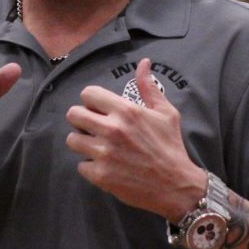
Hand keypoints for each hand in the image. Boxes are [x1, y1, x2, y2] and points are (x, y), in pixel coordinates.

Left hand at [65, 58, 205, 222]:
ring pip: (72, 140)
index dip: (92, 100)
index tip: (99, 109)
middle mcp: (112, 129)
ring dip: (82, 142)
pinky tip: (105, 165)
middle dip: (81, 119)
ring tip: (97, 146)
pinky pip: (80, 165)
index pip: (88, 93)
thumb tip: (143, 63)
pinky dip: (90, 166)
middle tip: (93, 127)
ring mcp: (104, 153)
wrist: (175, 185)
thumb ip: (148, 87)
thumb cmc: (171, 146)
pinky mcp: (100, 175)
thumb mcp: (166, 113)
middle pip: (73, 114)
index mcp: (126, 111)